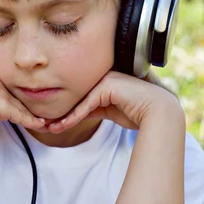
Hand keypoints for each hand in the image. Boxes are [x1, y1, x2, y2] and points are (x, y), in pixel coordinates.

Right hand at [0, 75, 45, 130]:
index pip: (9, 92)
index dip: (19, 102)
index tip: (27, 109)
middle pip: (20, 98)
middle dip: (32, 107)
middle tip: (43, 115)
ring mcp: (2, 93)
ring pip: (24, 107)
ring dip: (36, 116)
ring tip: (48, 122)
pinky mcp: (3, 105)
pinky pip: (23, 116)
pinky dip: (33, 121)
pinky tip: (42, 125)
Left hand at [46, 70, 183, 131]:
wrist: (158, 113)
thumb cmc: (137, 112)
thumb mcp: (110, 111)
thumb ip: (94, 108)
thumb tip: (74, 116)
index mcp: (104, 78)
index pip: (80, 95)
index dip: (66, 109)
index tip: (52, 121)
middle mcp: (103, 75)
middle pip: (76, 96)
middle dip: (60, 111)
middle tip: (45, 125)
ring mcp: (105, 79)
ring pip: (78, 101)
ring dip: (62, 117)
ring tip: (49, 128)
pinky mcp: (106, 87)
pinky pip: (85, 105)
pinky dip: (72, 117)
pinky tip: (61, 126)